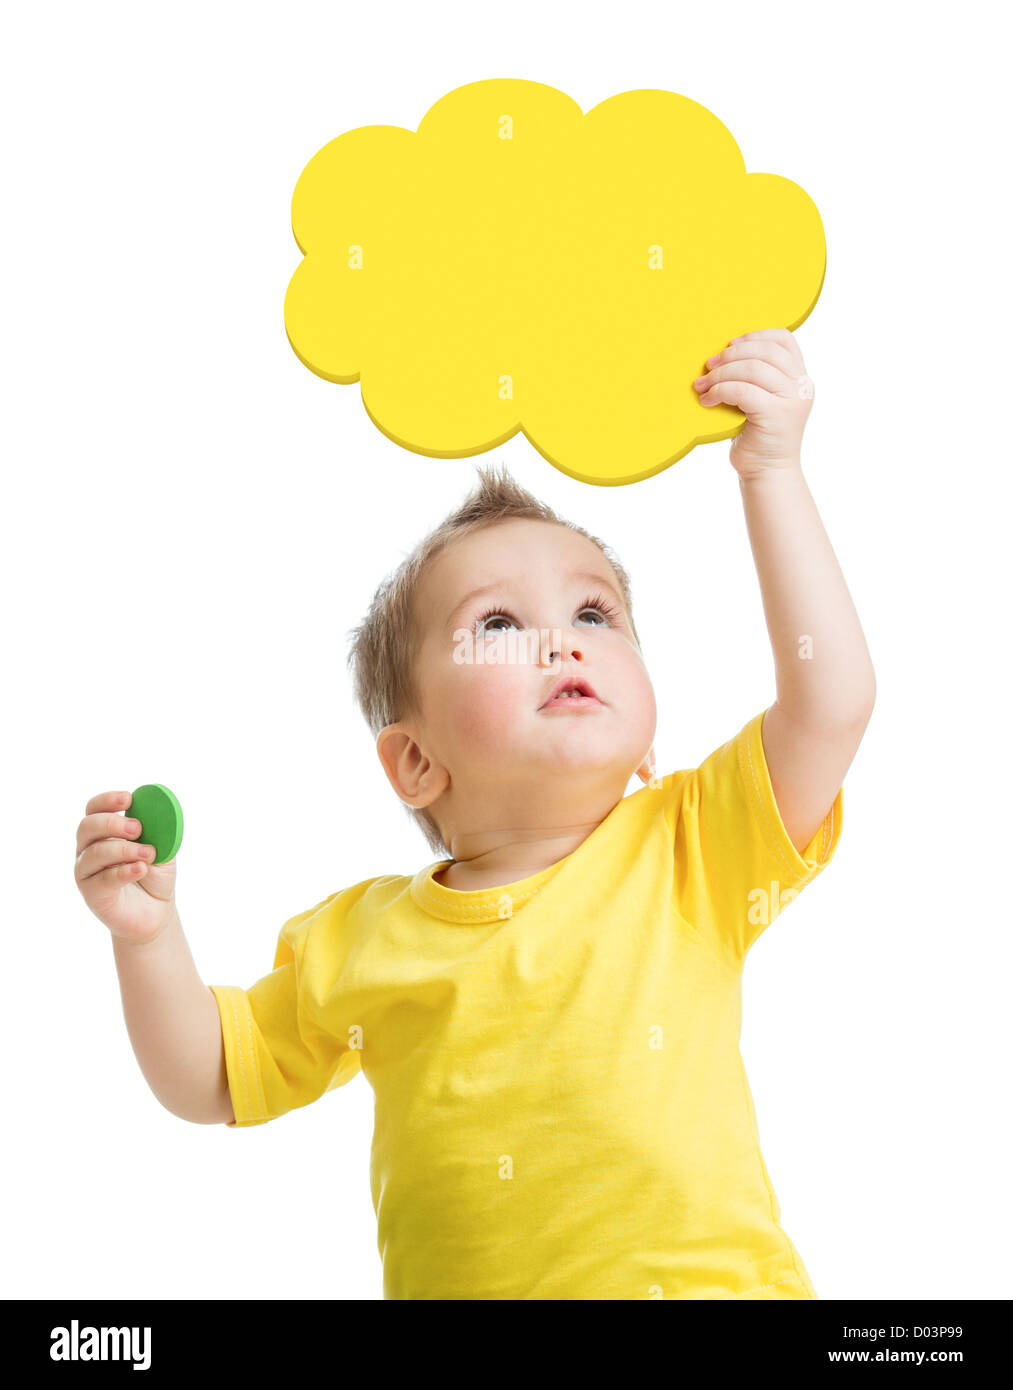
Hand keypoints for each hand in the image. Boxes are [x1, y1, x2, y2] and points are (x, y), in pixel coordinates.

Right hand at [75, 790, 178, 943]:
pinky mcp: (92, 894)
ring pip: (95, 853)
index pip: (94, 809)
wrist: (155, 910)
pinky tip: (141, 868)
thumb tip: (160, 810)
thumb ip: (158, 828)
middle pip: (87, 827)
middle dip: (112, 823)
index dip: (107, 800)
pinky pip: (103, 879)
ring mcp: (86, 872)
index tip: (128, 798)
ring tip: (149, 853)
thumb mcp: (162, 846)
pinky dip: (124, 871)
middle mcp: (88, 849)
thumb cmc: (154, 873)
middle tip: (137, 828)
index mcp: (103, 832)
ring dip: (124, 850)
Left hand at [693, 328, 813, 478]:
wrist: (767, 473)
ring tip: (702, 385)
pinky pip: (743, 390)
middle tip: (708, 366)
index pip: (784, 339)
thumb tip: (722, 353)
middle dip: (731, 355)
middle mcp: (801, 385)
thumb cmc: (757, 437)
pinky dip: (721, 391)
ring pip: (753, 369)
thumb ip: (756, 376)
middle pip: (764, 351)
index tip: (730, 345)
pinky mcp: (777, 414)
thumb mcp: (761, 399)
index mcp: (799, 378)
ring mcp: (792, 400)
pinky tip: (708, 400)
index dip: (755, 335)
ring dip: (721, 373)